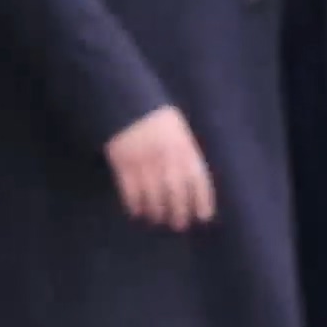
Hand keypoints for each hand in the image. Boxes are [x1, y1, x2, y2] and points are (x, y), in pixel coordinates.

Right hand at [107, 106, 213, 230]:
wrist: (127, 101)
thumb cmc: (157, 119)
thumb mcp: (180, 132)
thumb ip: (187, 155)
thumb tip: (194, 187)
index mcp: (184, 147)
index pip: (198, 180)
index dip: (203, 201)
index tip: (203, 217)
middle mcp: (166, 157)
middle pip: (176, 192)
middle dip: (179, 212)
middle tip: (178, 225)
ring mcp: (144, 161)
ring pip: (153, 195)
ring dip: (156, 212)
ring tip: (157, 219)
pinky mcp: (123, 163)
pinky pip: (130, 191)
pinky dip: (134, 205)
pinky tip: (137, 212)